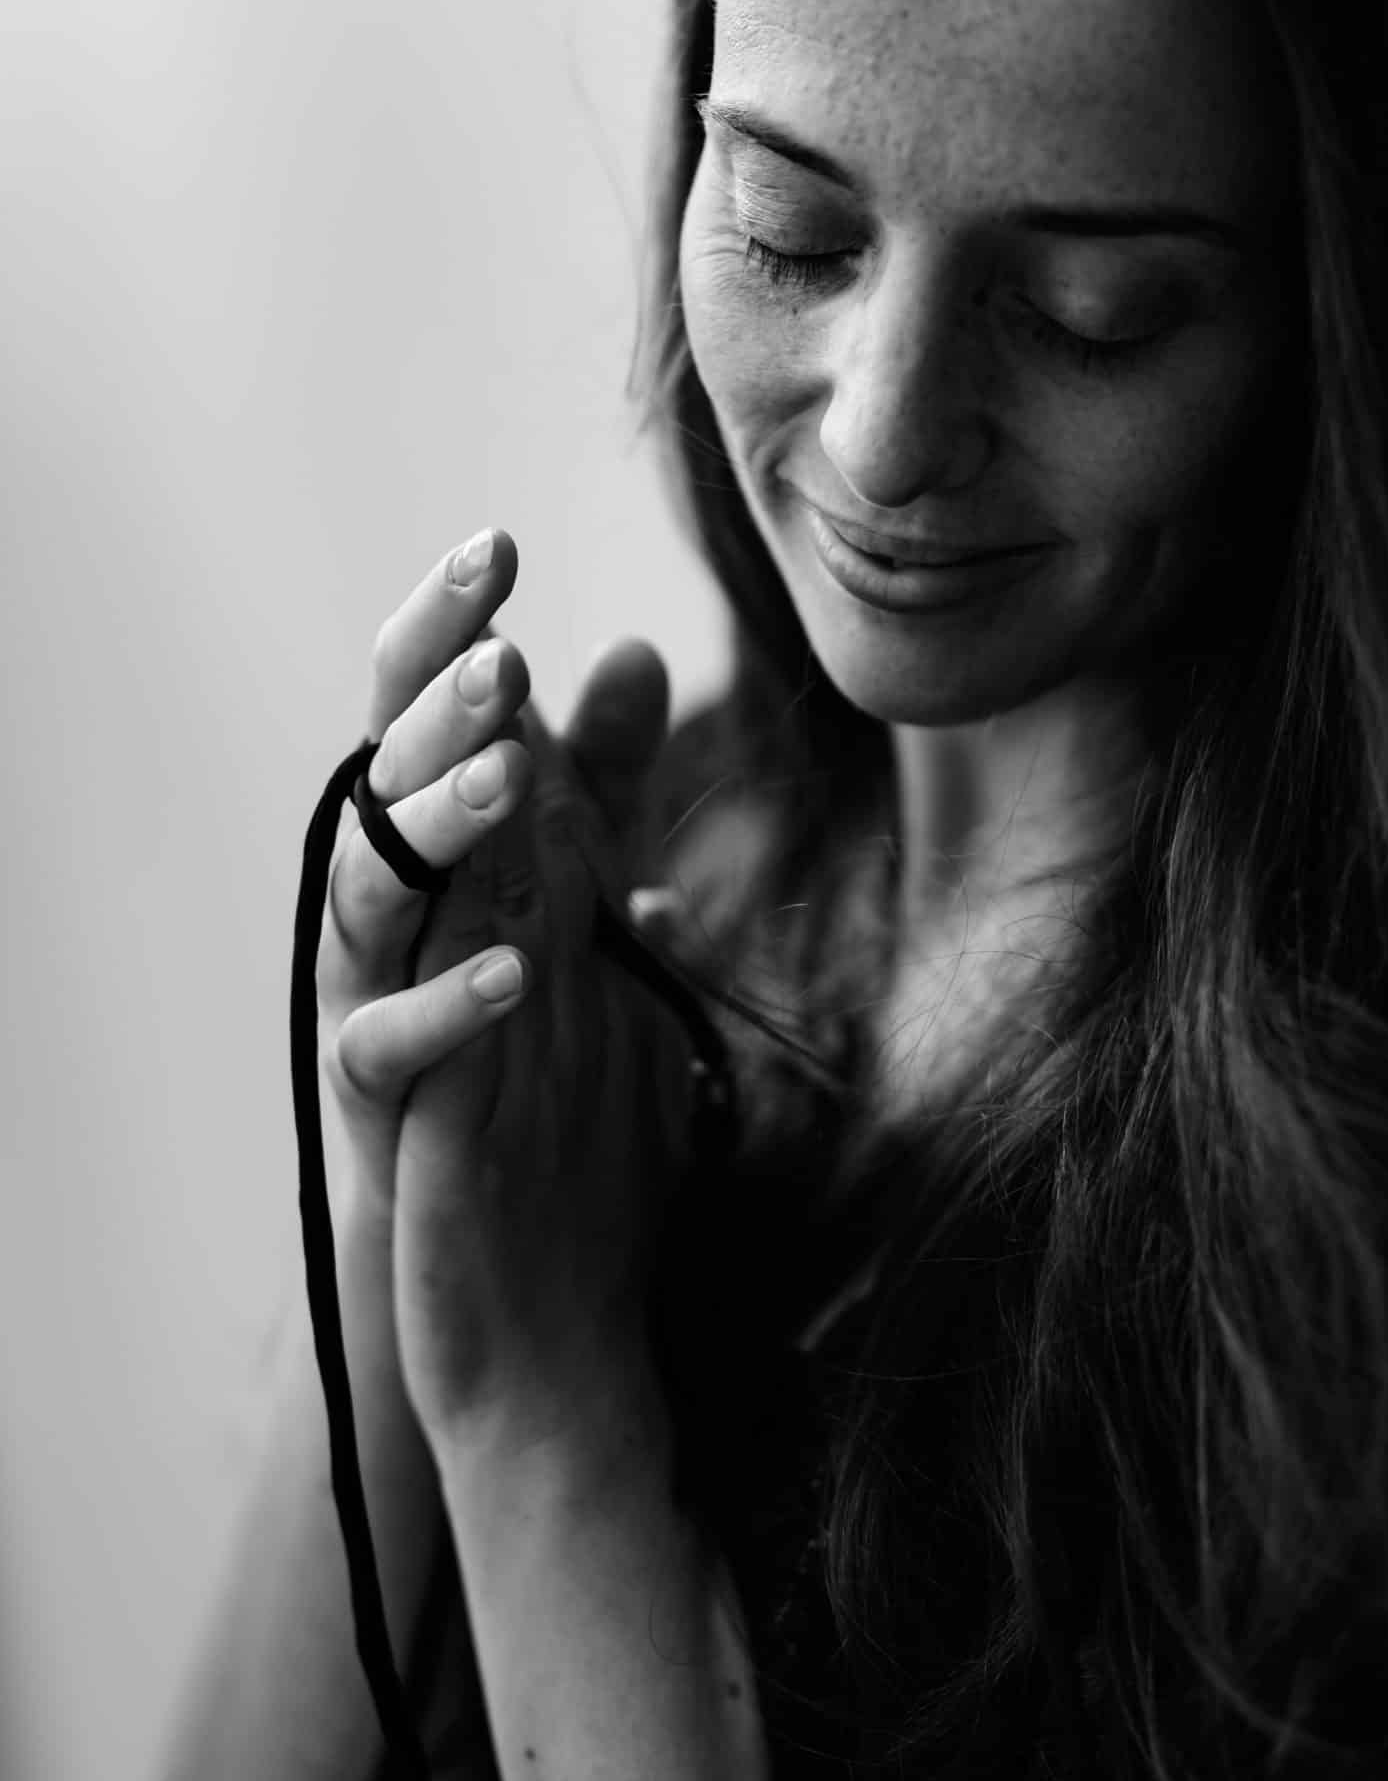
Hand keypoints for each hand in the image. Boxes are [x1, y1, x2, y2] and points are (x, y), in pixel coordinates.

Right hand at [316, 526, 541, 1234]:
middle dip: (437, 709)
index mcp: (426, 833)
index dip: (448, 624)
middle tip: (503, 653)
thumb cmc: (516, 1033)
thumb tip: (632, 649)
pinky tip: (511, 971)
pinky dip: (444, 1003)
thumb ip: (602, 780)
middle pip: (382, 776)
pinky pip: (385, 1042)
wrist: (487, 1238)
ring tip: (508, 778)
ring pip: (370, 891)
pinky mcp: (374, 1103)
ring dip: (438, 830)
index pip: (421, 703)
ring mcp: (362, 993)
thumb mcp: (577, 886)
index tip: (496, 542)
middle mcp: (379, 898)